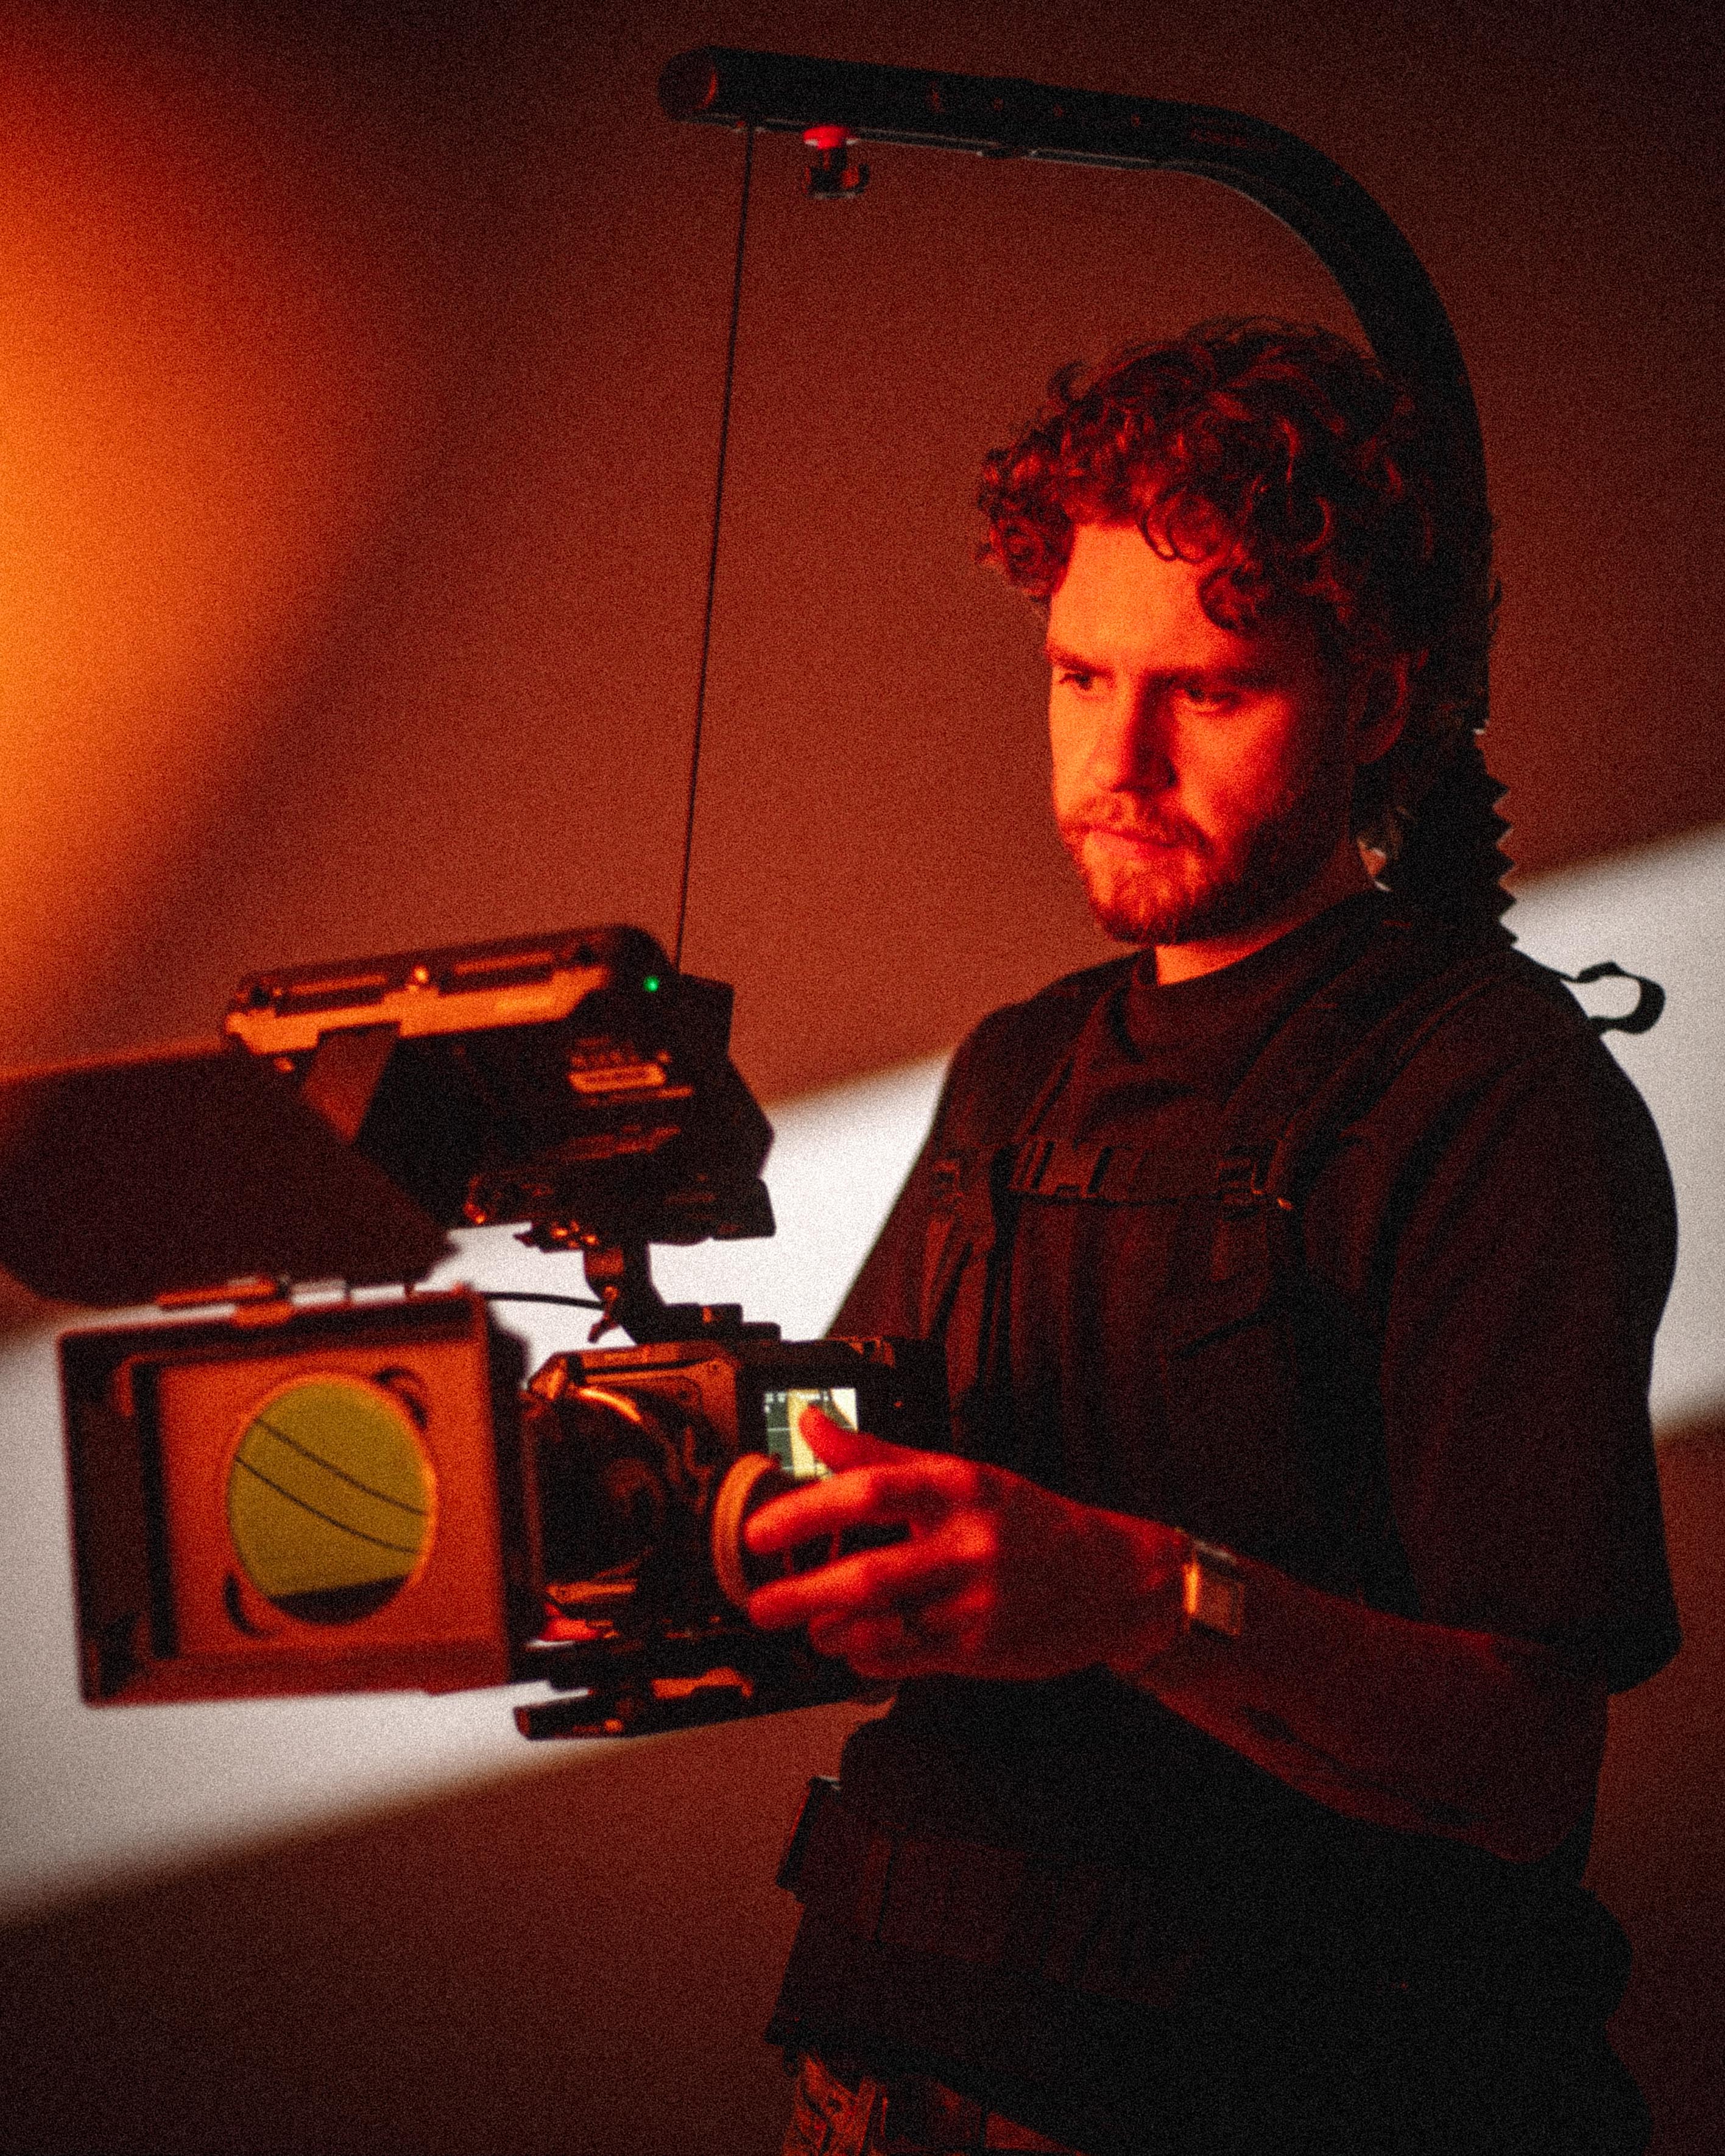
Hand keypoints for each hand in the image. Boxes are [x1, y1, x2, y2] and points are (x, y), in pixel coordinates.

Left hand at [743, 1407, 1186, 1681]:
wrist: (1117, 1579)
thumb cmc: (1029, 1523)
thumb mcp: (961, 1474)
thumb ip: (880, 1452)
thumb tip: (811, 1423)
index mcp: (960, 1487)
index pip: (873, 1490)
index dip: (810, 1509)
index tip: (762, 1528)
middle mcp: (969, 1542)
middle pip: (871, 1572)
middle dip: (804, 1592)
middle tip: (760, 1602)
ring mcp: (977, 1600)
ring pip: (887, 1624)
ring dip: (832, 1629)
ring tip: (808, 1625)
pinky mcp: (983, 1648)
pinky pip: (909, 1657)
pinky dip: (868, 1655)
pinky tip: (850, 1647)